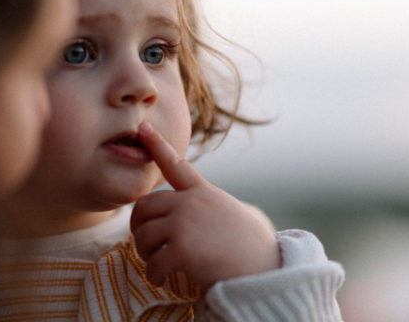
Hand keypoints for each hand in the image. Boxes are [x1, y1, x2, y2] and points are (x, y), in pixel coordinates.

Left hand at [130, 122, 280, 288]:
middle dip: (140, 230)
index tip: (142, 127)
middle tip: (149, 248)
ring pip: (143, 237)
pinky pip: (153, 263)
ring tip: (160, 267)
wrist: (268, 271)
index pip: (176, 165)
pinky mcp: (182, 248)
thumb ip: (204, 209)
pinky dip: (154, 276)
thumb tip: (180, 220)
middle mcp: (191, 202)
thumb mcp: (230, 215)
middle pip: (144, 208)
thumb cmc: (252, 251)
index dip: (156, 145)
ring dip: (147, 256)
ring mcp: (185, 223)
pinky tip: (163, 280)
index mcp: (204, 193)